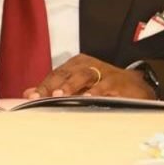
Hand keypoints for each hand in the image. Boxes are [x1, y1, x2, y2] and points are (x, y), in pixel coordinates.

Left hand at [23, 54, 153, 99]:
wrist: (136, 85)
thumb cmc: (102, 85)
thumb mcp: (77, 85)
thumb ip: (52, 88)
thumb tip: (27, 93)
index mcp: (75, 65)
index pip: (55, 74)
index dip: (43, 85)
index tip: (31, 97)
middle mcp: (87, 65)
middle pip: (66, 73)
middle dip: (53, 85)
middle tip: (43, 96)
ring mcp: (103, 72)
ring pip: (83, 76)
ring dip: (71, 86)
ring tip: (60, 96)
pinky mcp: (117, 82)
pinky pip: (105, 86)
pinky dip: (96, 92)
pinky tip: (88, 99)